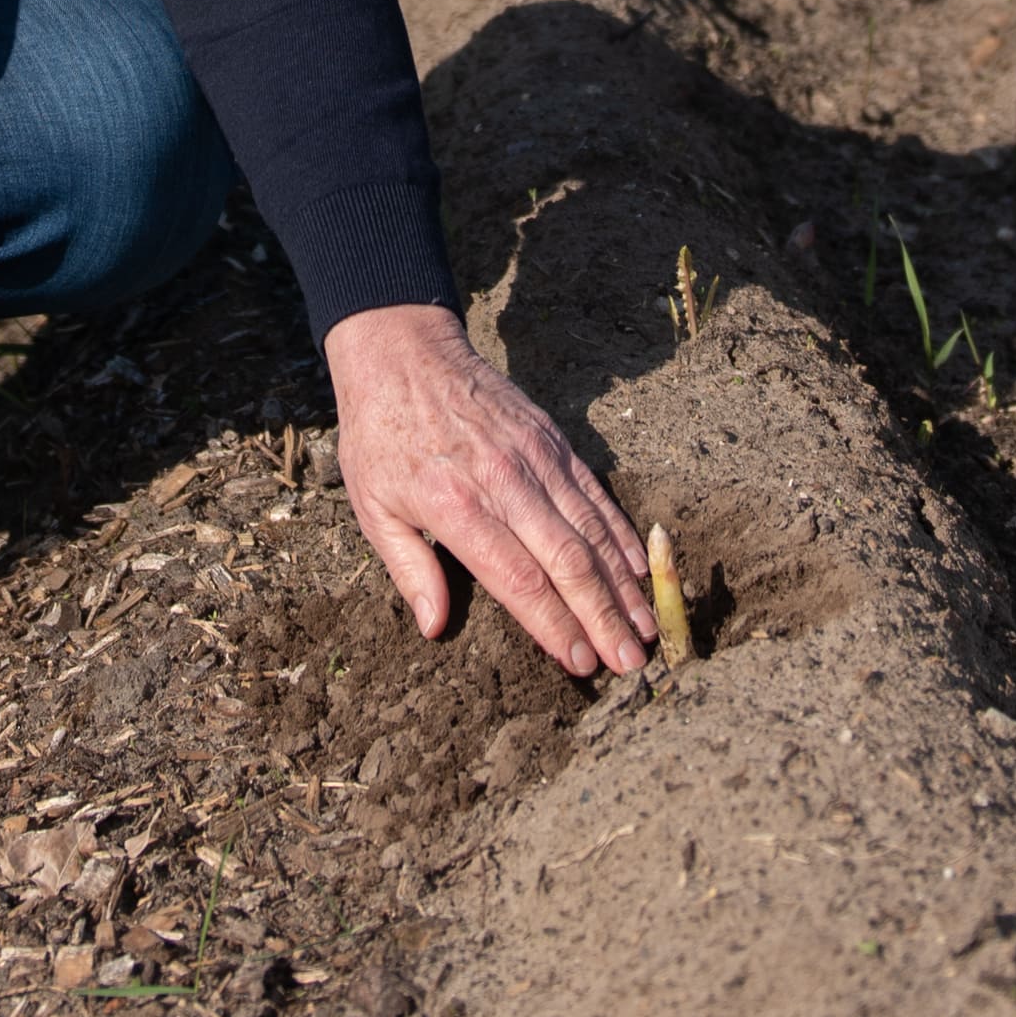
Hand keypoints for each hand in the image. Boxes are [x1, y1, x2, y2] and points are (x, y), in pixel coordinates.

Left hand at [323, 303, 654, 677]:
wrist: (403, 352)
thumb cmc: (381, 437)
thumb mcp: (371, 507)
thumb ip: (409, 569)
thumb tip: (434, 627)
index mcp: (457, 507)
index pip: (520, 580)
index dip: (555, 626)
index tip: (580, 664)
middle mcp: (505, 483)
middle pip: (568, 562)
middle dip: (603, 617)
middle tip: (630, 663)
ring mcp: (536, 458)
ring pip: (591, 529)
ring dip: (622, 584)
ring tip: (645, 628)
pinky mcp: (553, 439)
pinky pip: (595, 493)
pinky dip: (620, 534)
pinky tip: (639, 569)